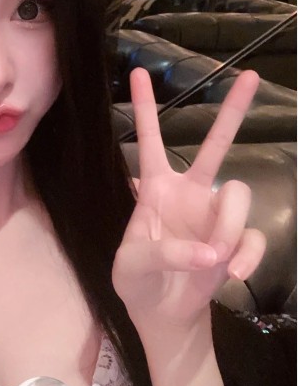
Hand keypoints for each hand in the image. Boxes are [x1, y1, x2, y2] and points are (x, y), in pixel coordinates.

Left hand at [112, 68, 265, 334]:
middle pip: (214, 145)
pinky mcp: (236, 241)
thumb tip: (210, 252)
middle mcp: (190, 192)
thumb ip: (164, 253)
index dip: (144, 108)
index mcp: (156, 188)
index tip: (139, 72)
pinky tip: (230, 275)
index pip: (150, 141)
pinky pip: (254, 238)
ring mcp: (216, 215)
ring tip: (213, 260)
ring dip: (229, 228)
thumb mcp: (132, 265)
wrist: (162, 312)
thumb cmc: (137, 281)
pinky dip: (246, 257)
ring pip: (238, 195)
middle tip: (249, 76)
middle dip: (232, 112)